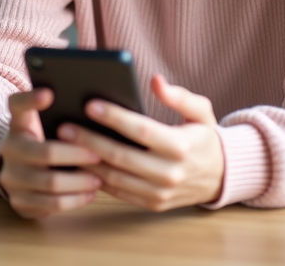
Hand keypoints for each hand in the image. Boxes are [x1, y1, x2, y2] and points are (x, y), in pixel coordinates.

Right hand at [0, 88, 103, 218]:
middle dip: (76, 155)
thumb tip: (98, 106)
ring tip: (99, 178)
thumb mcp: (44, 123)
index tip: (50, 93)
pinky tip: (89, 193)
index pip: (16, 105)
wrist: (18, 171)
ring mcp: (11, 178)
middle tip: (99, 155)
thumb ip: (61, 112)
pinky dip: (75, 200)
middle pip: (45, 152)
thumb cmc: (43, 142)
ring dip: (80, 182)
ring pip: (50, 183)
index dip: (31, 99)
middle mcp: (9, 149)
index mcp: (17, 124)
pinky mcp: (19, 202)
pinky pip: (51, 205)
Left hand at [58, 74, 224, 211]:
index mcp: (181, 146)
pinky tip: (78, 163)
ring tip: (64, 145)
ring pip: (115, 177)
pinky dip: (96, 178)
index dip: (114, 117)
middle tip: (64, 127)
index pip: (141, 130)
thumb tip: (155, 80)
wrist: (220, 176)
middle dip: (89, 140)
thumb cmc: (203, 137)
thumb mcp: (201, 112)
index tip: (90, 105)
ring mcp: (160, 193)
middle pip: (121, 156)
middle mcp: (170, 172)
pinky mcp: (152, 204)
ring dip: (86, 162)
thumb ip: (179, 96)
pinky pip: (118, 192)